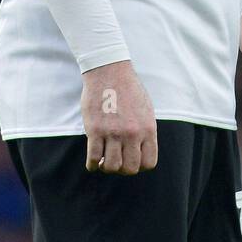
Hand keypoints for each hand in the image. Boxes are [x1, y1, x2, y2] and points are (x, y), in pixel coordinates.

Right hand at [80, 59, 157, 173]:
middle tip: (117, 162)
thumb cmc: (128, 90)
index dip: (140, 166)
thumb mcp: (146, 110)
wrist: (109, 72)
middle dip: (123, 169)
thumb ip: (145, 131)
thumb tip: (141, 152)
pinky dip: (92, 165)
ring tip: (104, 161)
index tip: (132, 160)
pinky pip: (93, 158)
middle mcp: (133, 133)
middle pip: (130, 168)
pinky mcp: (95, 130)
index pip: (148, 163)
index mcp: (148, 128)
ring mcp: (113, 132)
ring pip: (111, 167)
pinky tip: (93, 162)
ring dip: (107, 168)